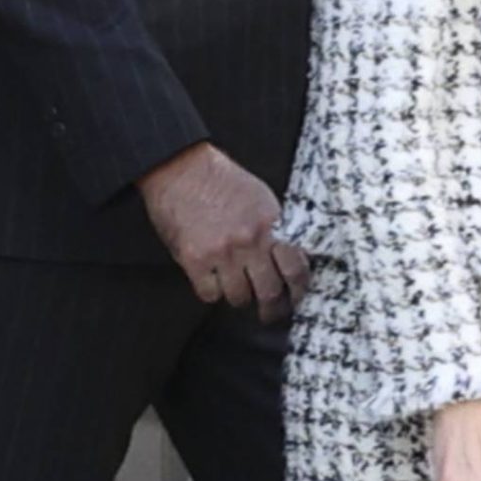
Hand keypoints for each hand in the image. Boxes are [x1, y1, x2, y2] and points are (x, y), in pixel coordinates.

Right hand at [138, 141, 308, 318]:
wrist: (181, 168)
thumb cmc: (220, 180)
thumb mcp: (260, 198)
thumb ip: (275, 229)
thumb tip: (290, 257)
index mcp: (271, 224)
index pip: (296, 268)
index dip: (299, 290)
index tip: (295, 298)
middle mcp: (250, 240)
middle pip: (270, 292)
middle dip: (271, 309)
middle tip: (268, 313)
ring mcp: (223, 251)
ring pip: (240, 297)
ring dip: (239, 298)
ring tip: (236, 291)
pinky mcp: (195, 259)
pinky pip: (210, 294)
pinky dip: (212, 292)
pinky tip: (212, 281)